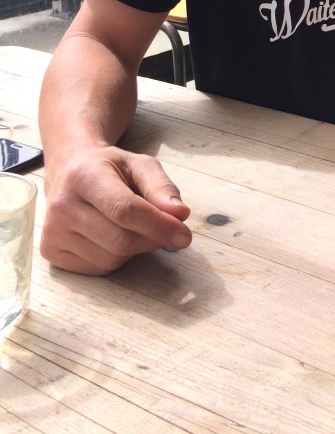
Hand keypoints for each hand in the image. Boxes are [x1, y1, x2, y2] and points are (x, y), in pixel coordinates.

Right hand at [41, 145, 191, 274]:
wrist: (70, 169)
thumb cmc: (109, 168)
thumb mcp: (139, 165)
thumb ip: (162, 187)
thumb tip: (180, 214)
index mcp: (84, 176)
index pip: (125, 210)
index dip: (158, 225)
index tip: (184, 235)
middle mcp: (62, 205)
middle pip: (120, 240)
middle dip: (152, 239)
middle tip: (167, 230)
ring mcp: (53, 231)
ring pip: (111, 259)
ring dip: (135, 249)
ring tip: (132, 226)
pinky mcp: (51, 251)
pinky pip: (98, 268)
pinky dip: (116, 258)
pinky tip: (111, 235)